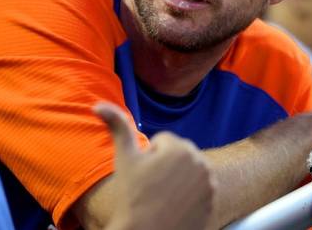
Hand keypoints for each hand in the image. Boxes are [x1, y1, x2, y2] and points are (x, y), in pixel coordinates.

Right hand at [94, 102, 213, 229]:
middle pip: (178, 154)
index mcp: (180, 148)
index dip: (148, 156)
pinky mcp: (213, 201)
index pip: (162, 141)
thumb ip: (117, 125)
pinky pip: (198, 188)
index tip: (143, 175)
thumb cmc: (132, 197)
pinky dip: (188, 194)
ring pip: (187, 170)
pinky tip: (174, 206)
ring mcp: (210, 183)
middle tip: (151, 187)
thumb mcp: (124, 158)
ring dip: (177, 178)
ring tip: (162, 197)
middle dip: (165, 165)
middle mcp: (200, 162)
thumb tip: (98, 104)